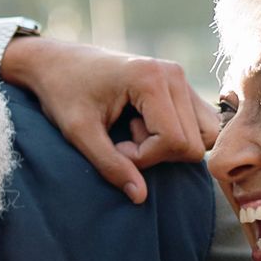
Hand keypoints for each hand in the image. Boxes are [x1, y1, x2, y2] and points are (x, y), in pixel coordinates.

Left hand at [2, 37, 220, 204]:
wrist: (57, 63)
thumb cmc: (62, 94)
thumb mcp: (78, 133)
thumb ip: (110, 165)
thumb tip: (141, 198)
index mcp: (152, 78)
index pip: (175, 141)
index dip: (144, 158)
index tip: (114, 149)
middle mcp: (174, 74)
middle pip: (194, 143)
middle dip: (156, 154)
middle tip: (122, 142)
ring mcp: (180, 78)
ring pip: (204, 135)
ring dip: (169, 146)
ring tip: (132, 132)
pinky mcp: (180, 86)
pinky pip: (199, 124)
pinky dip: (175, 136)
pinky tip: (141, 126)